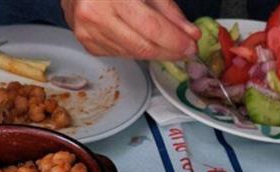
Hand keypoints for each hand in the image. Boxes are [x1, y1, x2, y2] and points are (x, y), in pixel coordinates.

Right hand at [61, 0, 200, 59]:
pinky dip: (138, 51)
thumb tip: (189, 33)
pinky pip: (121, 54)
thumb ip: (167, 9)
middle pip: (142, 45)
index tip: (191, 45)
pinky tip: (147, 43)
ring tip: (171, 47)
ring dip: (156, 53)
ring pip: (133, 53)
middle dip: (169, 51)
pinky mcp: (88, 44)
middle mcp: (95, 15)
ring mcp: (88, 32)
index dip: (174, 40)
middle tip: (187, 51)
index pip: (150, 27)